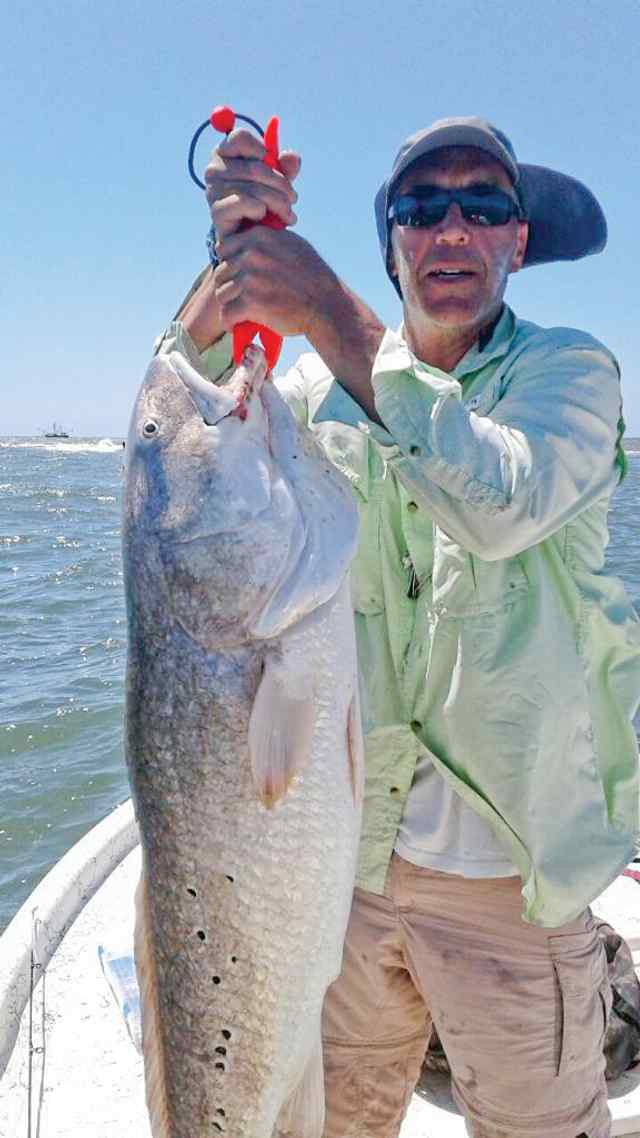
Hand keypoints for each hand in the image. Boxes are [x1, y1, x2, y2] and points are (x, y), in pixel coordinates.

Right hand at [204, 128, 300, 237]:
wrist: (249, 236)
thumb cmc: (263, 201)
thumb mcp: (277, 181)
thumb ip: (286, 167)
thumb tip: (291, 156)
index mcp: (225, 153)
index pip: (240, 137)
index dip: (262, 150)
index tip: (274, 165)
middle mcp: (214, 169)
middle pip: (255, 166)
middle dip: (282, 185)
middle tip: (293, 198)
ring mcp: (212, 191)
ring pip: (254, 187)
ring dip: (278, 202)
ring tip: (287, 213)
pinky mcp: (216, 212)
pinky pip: (244, 203)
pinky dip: (260, 211)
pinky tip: (264, 218)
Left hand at [213, 225, 338, 339]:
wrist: (326, 305)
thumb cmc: (313, 277)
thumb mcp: (293, 244)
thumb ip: (269, 240)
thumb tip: (252, 237)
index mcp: (259, 237)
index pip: (224, 248)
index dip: (228, 264)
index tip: (237, 277)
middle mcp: (252, 254)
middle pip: (221, 272)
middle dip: (228, 286)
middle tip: (237, 299)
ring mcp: (250, 279)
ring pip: (221, 293)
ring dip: (228, 305)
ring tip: (237, 313)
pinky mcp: (251, 303)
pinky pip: (227, 314)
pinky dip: (230, 322)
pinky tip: (237, 325)